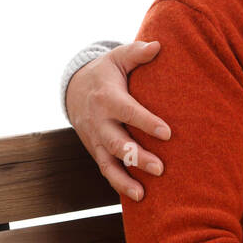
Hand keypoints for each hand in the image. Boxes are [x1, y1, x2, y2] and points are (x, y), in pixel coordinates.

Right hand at [65, 42, 170, 200]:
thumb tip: (159, 45)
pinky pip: (106, 170)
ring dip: (125, 180)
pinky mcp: (97, 151)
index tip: (168, 133)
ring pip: (109, 163)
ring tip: (143, 194)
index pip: (129, 111)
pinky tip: (137, 198)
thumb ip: (137, 53)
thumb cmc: (106, 73)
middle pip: (118, 142)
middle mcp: (99, 122)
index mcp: (108, 98)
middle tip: (161, 169)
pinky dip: (118, 185)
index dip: (147, 122)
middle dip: (138, 157)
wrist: (74, 89)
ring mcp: (96, 139)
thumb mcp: (118, 58)